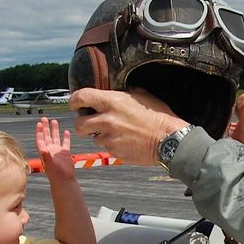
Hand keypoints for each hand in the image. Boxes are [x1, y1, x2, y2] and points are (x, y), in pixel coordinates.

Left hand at [35, 118, 73, 178]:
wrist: (64, 180)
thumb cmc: (55, 174)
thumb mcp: (50, 164)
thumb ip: (46, 156)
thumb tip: (44, 149)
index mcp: (44, 152)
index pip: (40, 139)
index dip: (39, 131)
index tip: (39, 123)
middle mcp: (50, 150)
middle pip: (47, 136)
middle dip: (45, 127)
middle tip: (44, 118)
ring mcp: (57, 151)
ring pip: (55, 137)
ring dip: (54, 130)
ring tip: (54, 121)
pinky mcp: (65, 153)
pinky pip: (65, 143)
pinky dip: (65, 137)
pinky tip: (66, 131)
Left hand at [71, 87, 185, 165]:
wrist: (169, 140)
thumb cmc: (158, 116)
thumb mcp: (141, 96)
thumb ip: (122, 94)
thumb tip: (113, 92)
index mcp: (112, 102)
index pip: (81, 97)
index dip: (75, 101)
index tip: (76, 104)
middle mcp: (107, 120)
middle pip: (79, 124)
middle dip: (82, 124)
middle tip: (89, 124)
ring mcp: (110, 138)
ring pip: (93, 138)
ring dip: (101, 136)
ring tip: (117, 133)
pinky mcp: (115, 152)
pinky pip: (107, 149)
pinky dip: (113, 146)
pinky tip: (125, 141)